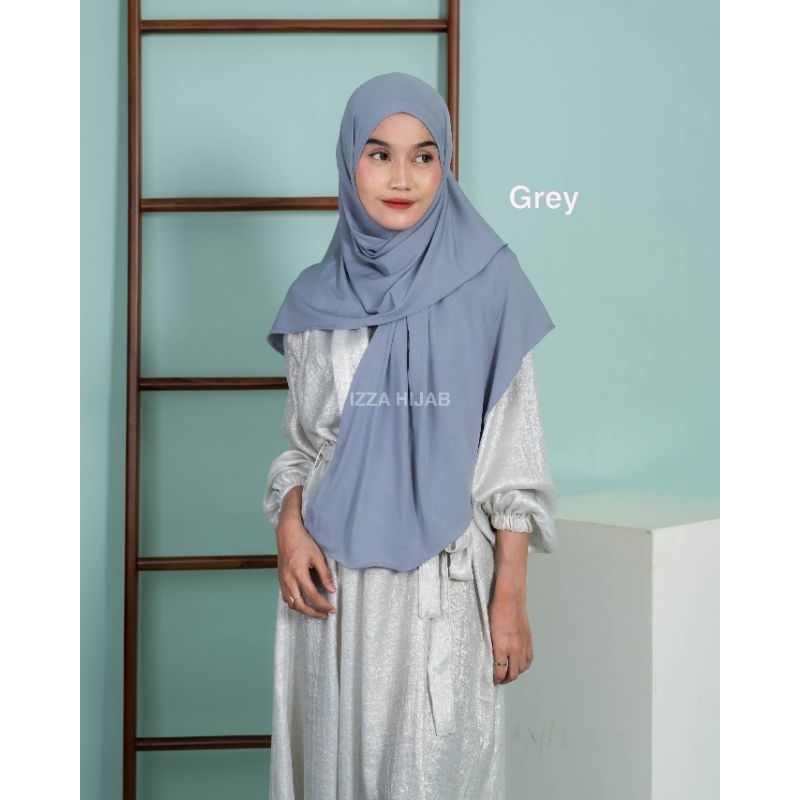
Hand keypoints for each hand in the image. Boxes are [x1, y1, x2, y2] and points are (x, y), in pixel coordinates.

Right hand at [276, 486, 336, 619]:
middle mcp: (288, 580)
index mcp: (298, 573)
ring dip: (304, 610)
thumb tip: (332, 589)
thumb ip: (325, 574)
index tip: (332, 609)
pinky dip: (295, 604)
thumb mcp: (317, 556)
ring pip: (292, 603)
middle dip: (313, 613)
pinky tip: (304, 602)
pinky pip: (286, 598)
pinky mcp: (280, 579)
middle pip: (300, 605)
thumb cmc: (302, 542)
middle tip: (325, 615)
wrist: (286, 533)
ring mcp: (282, 580)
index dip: (323, 605)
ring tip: (316, 611)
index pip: (312, 595)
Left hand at [488, 585, 533, 684]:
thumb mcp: (489, 631)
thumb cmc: (495, 611)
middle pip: (513, 673)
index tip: (493, 680)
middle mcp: (514, 649)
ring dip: (515, 673)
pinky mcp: (529, 640)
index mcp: (501, 647)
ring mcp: (523, 645)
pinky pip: (529, 659)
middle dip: (505, 680)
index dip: (496, 679)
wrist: (510, 599)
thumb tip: (492, 660)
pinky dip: (524, 665)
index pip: (500, 671)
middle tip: (499, 680)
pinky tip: (520, 665)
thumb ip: (492, 647)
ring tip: (508, 673)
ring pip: (522, 668)